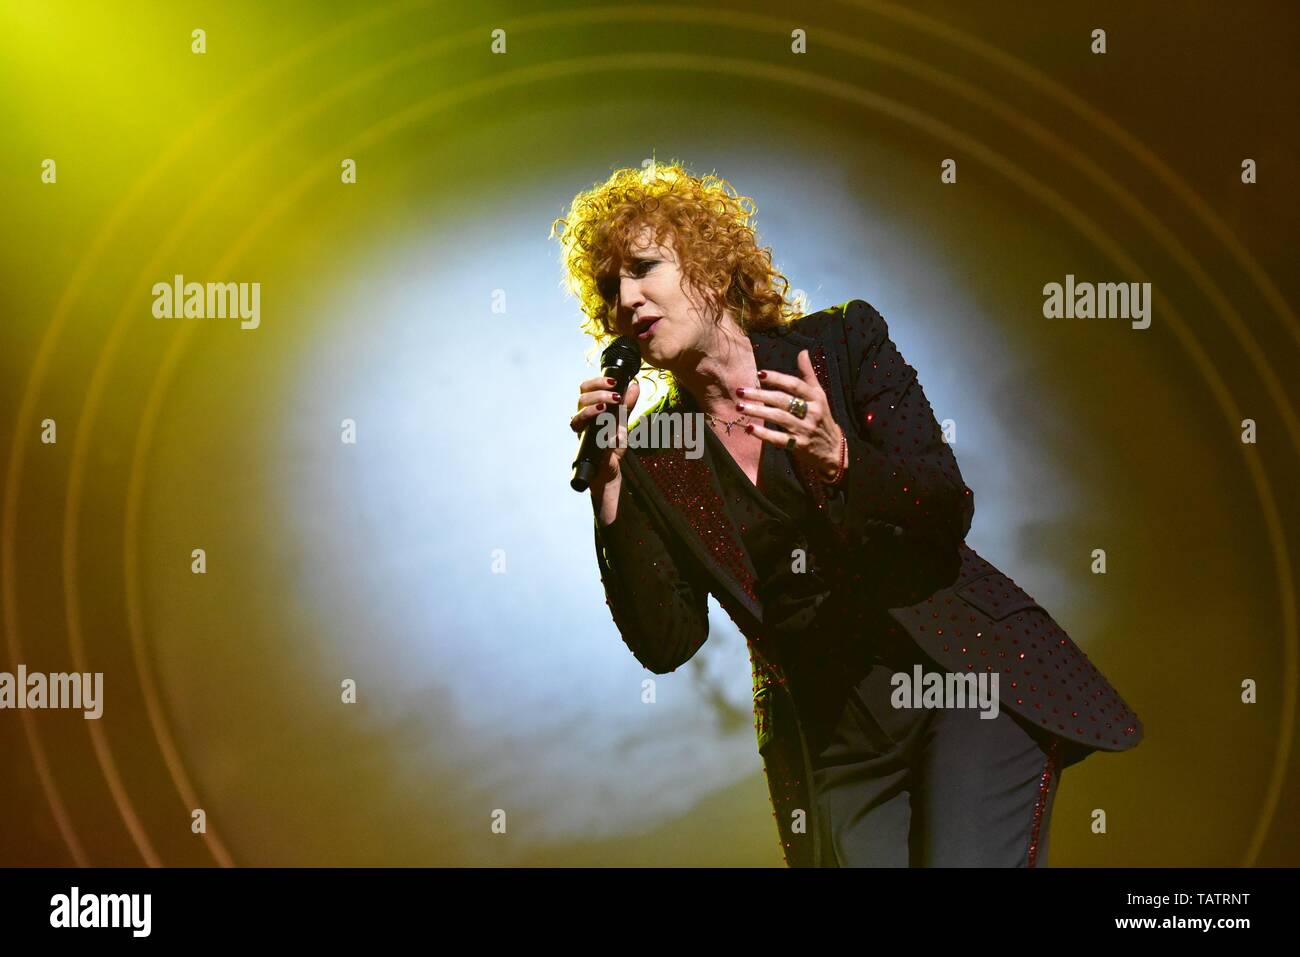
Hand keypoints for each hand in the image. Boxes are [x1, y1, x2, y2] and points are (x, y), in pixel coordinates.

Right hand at [569, 373, 641, 492]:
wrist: (611, 468)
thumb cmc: (612, 445)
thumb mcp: (622, 421)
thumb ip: (627, 405)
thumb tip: (635, 386)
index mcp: (589, 410)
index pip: (586, 389)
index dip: (597, 382)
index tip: (614, 381)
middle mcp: (582, 420)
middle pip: (581, 398)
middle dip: (598, 392)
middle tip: (615, 395)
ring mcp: (582, 434)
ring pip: (578, 415)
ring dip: (593, 407)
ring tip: (608, 406)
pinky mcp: (585, 446)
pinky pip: (585, 435)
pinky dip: (596, 429)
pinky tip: (606, 425)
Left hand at [737, 349, 844, 481]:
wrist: (833, 450)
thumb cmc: (821, 417)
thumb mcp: (819, 395)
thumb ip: (808, 374)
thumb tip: (803, 352)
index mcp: (816, 397)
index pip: (794, 385)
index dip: (777, 378)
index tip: (759, 374)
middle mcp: (812, 412)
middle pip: (783, 400)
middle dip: (760, 395)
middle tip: (740, 391)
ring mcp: (806, 429)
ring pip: (779, 418)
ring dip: (758, 412)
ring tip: (739, 407)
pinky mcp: (799, 445)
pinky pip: (779, 439)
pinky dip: (764, 434)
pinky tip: (750, 428)